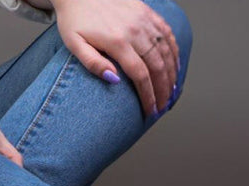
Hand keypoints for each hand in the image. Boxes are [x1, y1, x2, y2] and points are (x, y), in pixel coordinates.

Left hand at [54, 0, 178, 115]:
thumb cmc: (74, 19)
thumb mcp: (74, 43)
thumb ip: (93, 63)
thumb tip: (114, 80)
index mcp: (117, 41)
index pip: (140, 75)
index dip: (148, 95)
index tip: (151, 110)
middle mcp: (134, 30)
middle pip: (157, 66)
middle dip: (163, 90)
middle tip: (163, 106)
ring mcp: (143, 20)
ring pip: (166, 51)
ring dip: (172, 73)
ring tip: (171, 90)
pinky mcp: (147, 12)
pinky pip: (167, 33)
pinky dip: (174, 51)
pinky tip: (175, 64)